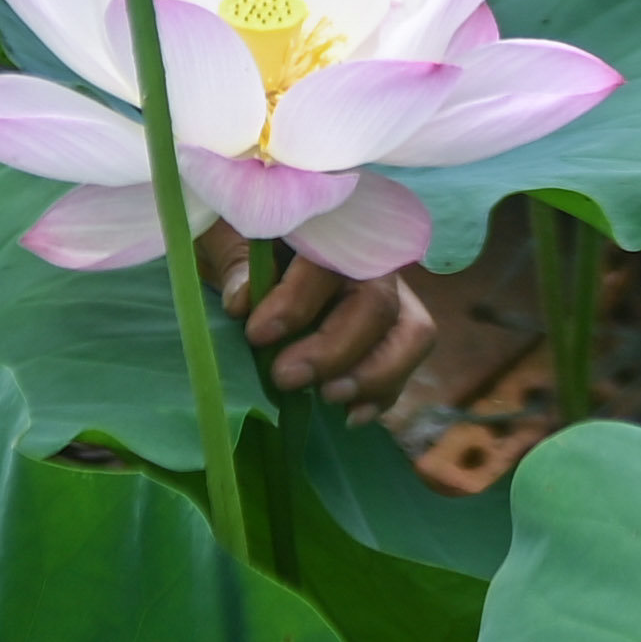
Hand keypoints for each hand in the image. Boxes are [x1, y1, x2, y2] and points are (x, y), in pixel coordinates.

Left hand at [200, 226, 434, 412]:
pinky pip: (408, 363)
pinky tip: (350, 416)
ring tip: (326, 398)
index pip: (327, 263)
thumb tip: (243, 301)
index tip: (257, 335)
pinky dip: (384, 393)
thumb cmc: (243, 232)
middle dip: (334, 350)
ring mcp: (393, 293)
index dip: (295, 302)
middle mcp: (372, 256)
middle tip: (284, 378)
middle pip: (377, 304)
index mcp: (329, 224)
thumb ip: (235, 261)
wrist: (255, 241)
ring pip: (413, 334)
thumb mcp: (227, 234)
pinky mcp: (396, 330)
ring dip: (374, 375)